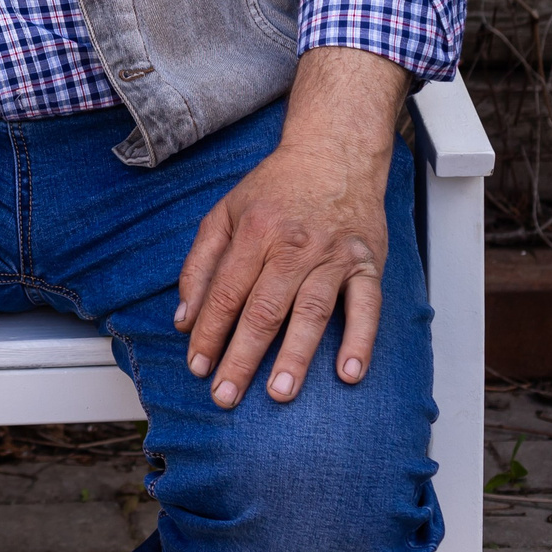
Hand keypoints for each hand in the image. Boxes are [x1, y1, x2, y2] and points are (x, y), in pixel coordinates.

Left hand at [174, 47, 410, 407]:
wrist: (334, 154)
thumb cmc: (274, 189)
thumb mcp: (224, 213)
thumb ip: (200, 264)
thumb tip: (184, 319)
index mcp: (254, 232)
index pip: (226, 293)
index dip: (209, 332)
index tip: (197, 367)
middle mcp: (294, 245)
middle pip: (264, 310)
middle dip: (242, 357)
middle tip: (226, 396)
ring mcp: (334, 255)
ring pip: (312, 313)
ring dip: (295, 357)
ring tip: (279, 394)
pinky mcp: (367, 263)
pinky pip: (367, 306)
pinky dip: (360, 340)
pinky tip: (349, 372)